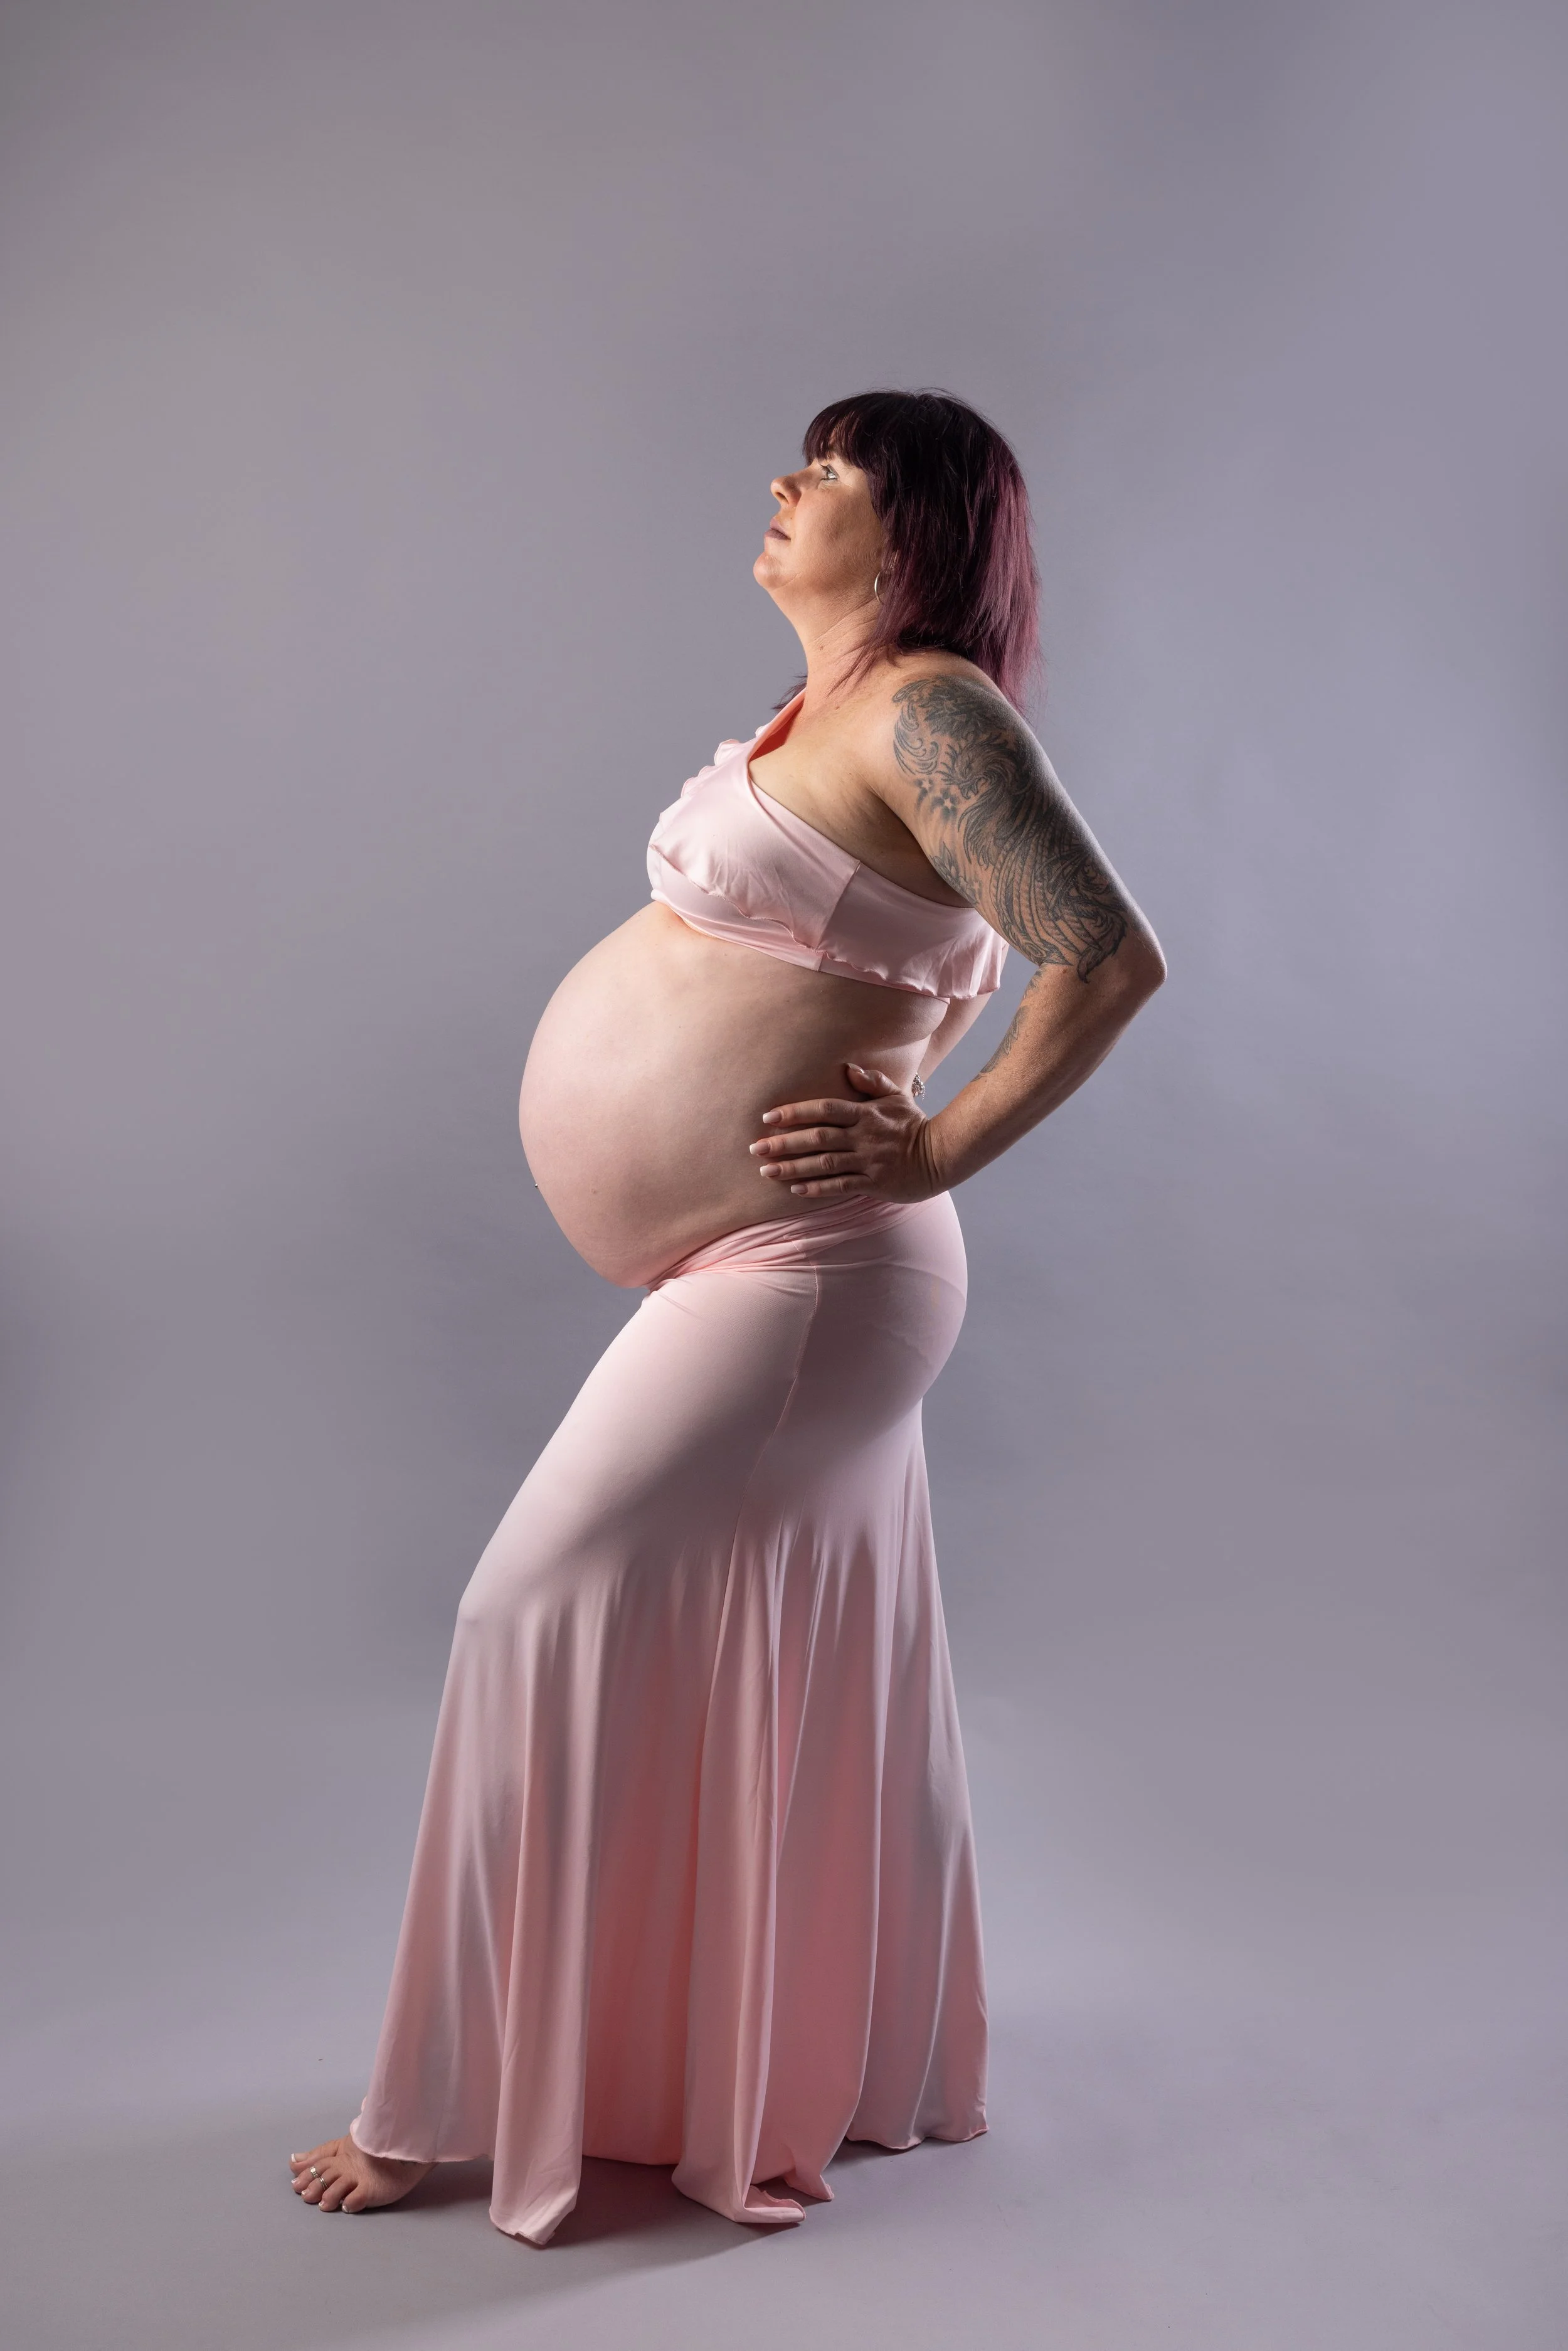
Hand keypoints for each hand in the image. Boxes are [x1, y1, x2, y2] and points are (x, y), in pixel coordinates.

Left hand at [748, 1063, 942, 1199]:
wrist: (941, 1155)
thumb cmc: (914, 1124)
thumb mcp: (897, 1097)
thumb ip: (872, 1082)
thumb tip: (848, 1068)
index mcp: (865, 1114)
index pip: (824, 1109)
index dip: (795, 1113)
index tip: (768, 1118)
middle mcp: (863, 1137)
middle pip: (817, 1138)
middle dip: (783, 1143)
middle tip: (755, 1148)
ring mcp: (868, 1161)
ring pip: (824, 1164)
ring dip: (793, 1167)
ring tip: (767, 1172)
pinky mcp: (874, 1184)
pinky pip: (840, 1186)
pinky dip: (816, 1188)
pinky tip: (795, 1189)